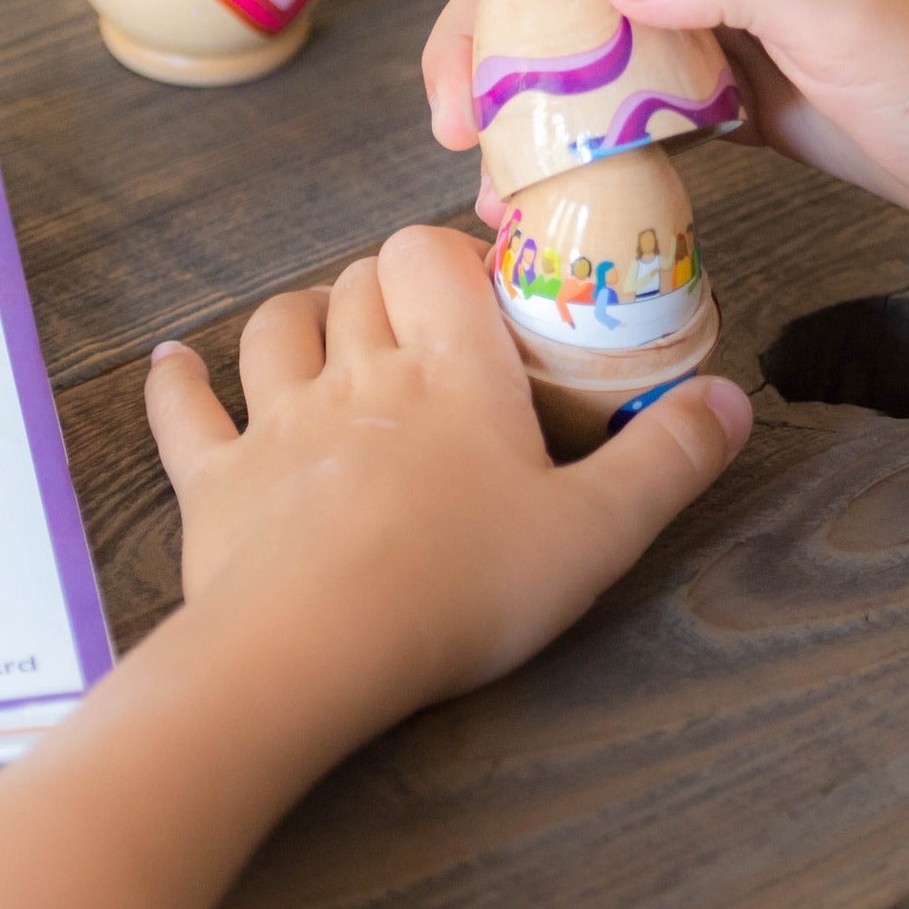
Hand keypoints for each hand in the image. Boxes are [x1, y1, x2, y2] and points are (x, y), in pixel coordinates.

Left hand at [144, 227, 751, 723]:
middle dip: (383, 286)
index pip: (427, 256)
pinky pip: (184, 413)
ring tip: (324, 330)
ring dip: (298, 316)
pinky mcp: (213, 483)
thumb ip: (670, 461)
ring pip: (275, 328)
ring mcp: (275, 424)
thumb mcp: (598, 532)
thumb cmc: (463, 586)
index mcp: (448, 370)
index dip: (445, 256)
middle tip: (417, 327)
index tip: (476, 289)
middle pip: (356, 284)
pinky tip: (174, 365)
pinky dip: (178, 383)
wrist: (314, 653)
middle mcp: (355, 373)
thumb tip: (734, 397)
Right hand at [423, 0, 908, 231]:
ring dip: (515, 99)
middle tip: (454, 113)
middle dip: (484, 29)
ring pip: (576, 51)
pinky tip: (547, 198)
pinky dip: (572, 151)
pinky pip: (622, 120)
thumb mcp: (842, 11)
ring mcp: (709, 47)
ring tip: (481, 168)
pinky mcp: (727, 113)